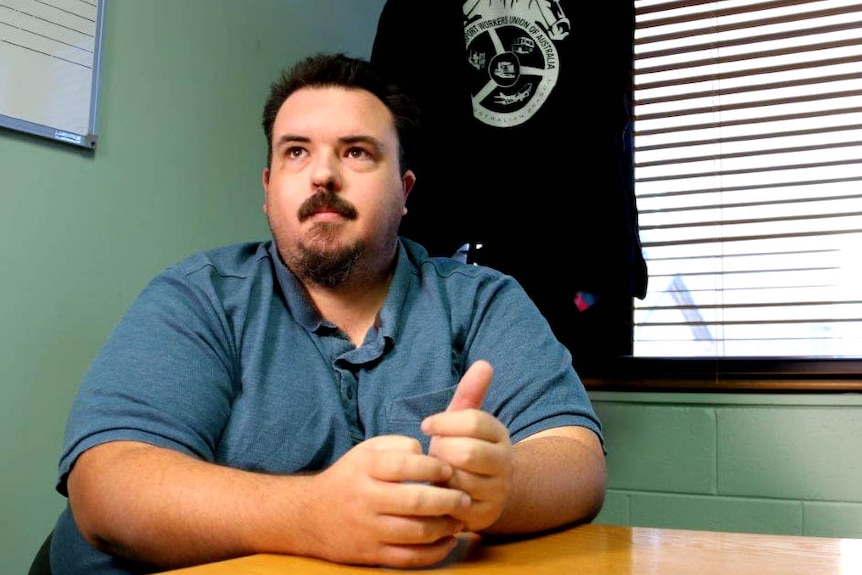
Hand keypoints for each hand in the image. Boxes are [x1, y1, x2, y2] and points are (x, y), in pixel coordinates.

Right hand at [307, 434, 470, 567]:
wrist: (310, 515)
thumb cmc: (349, 477)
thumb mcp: (366, 451)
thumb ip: (397, 445)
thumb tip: (426, 452)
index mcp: (365, 469)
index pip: (404, 465)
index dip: (433, 467)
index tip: (450, 469)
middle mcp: (365, 499)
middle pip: (414, 502)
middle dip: (447, 500)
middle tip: (465, 497)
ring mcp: (368, 530)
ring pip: (415, 533)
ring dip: (444, 527)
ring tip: (459, 518)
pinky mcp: (372, 554)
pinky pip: (409, 558)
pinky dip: (434, 552)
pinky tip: (448, 540)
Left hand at [422, 360, 513, 531]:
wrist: (486, 490)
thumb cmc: (465, 446)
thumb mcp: (466, 420)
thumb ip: (471, 392)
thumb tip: (484, 363)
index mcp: (500, 434)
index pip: (473, 421)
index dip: (444, 422)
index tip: (427, 425)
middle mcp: (504, 463)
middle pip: (467, 452)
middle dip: (441, 451)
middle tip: (432, 452)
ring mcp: (497, 491)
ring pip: (459, 480)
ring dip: (439, 475)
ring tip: (435, 470)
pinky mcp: (484, 515)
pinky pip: (454, 505)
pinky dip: (440, 496)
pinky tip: (436, 489)